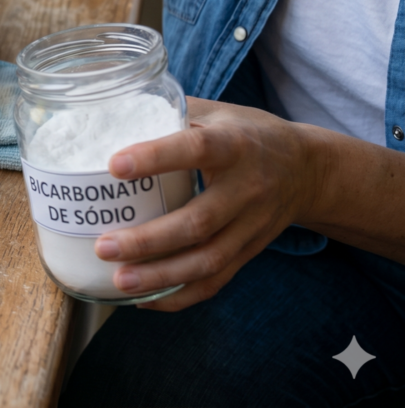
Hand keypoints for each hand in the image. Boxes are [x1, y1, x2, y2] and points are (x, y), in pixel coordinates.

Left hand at [93, 97, 322, 310]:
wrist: (308, 169)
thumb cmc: (246, 134)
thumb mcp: (216, 112)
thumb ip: (168, 112)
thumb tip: (107, 112)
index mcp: (234, 144)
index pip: (196, 148)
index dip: (156, 157)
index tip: (114, 166)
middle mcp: (247, 188)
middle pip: (199, 222)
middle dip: (148, 240)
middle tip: (104, 246)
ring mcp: (251, 226)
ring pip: (207, 260)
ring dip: (161, 276)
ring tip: (118, 280)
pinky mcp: (249, 252)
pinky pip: (215, 282)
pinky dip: (179, 296)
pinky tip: (142, 299)